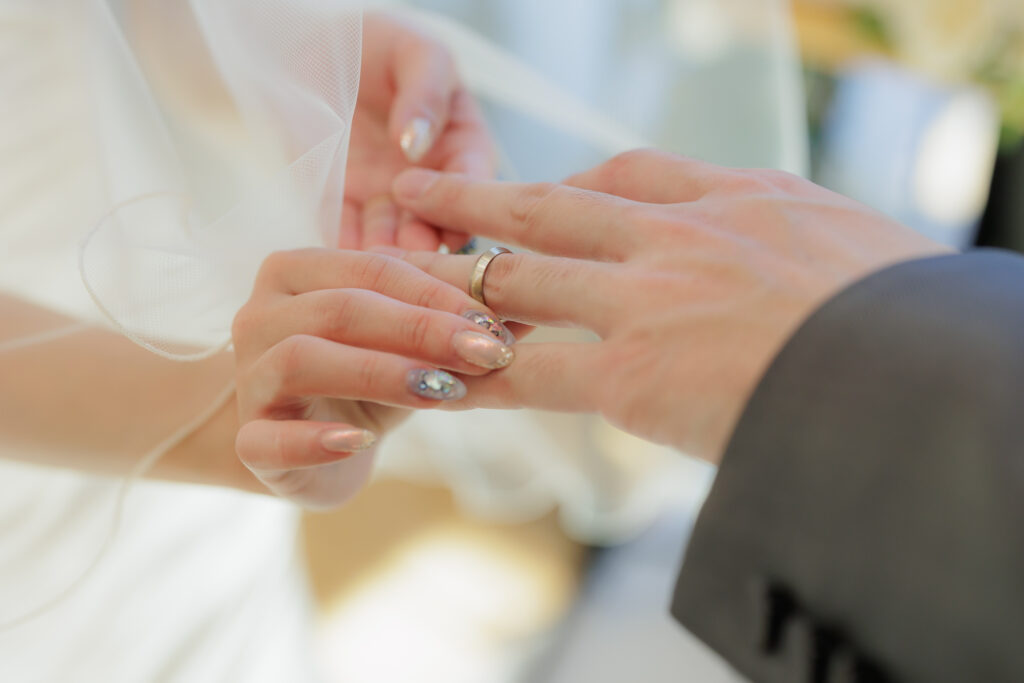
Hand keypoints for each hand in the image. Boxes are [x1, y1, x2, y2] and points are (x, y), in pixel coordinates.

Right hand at [231, 249, 516, 506]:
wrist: (295, 446)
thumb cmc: (357, 380)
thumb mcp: (408, 346)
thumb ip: (456, 322)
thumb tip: (532, 307)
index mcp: (298, 271)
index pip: (374, 266)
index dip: (438, 292)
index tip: (496, 321)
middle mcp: (261, 315)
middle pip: (342, 309)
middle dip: (422, 329)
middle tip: (488, 352)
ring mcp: (247, 378)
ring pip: (303, 359)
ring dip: (379, 372)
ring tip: (441, 390)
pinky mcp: (247, 442)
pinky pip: (268, 438)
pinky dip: (314, 440)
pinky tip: (360, 442)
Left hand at [341, 13, 493, 251]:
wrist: (312, 47)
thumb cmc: (377, 43)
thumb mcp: (414, 52)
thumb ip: (425, 92)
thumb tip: (417, 142)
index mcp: (462, 143)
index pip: (473, 181)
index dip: (466, 205)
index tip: (453, 223)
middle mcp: (430, 179)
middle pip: (436, 219)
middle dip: (425, 238)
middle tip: (413, 251)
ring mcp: (387, 196)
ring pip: (393, 233)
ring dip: (388, 251)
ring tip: (377, 260)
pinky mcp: (344, 203)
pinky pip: (346, 231)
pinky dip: (346, 247)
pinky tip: (343, 258)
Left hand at [384, 150, 947, 461]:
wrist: (919, 376)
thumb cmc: (908, 323)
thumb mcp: (858, 252)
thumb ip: (804, 250)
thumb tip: (803, 271)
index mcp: (737, 200)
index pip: (633, 175)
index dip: (575, 183)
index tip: (547, 191)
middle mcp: (677, 236)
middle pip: (553, 203)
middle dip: (481, 198)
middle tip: (425, 190)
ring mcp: (644, 299)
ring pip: (523, 276)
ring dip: (456, 275)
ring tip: (403, 270)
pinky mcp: (629, 373)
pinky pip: (525, 373)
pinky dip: (471, 379)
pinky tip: (429, 382)